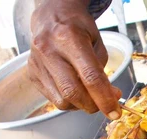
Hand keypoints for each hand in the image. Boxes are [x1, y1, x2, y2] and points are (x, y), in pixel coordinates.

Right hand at [28, 0, 121, 118]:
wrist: (51, 17)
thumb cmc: (78, 29)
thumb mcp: (96, 43)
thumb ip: (102, 71)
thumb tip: (109, 98)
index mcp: (69, 38)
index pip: (90, 77)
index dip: (105, 99)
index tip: (115, 113)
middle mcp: (49, 50)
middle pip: (73, 92)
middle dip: (93, 106)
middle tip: (105, 104)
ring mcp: (37, 63)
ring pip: (62, 100)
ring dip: (81, 105)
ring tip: (89, 94)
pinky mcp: (32, 74)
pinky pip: (53, 99)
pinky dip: (69, 101)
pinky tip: (75, 89)